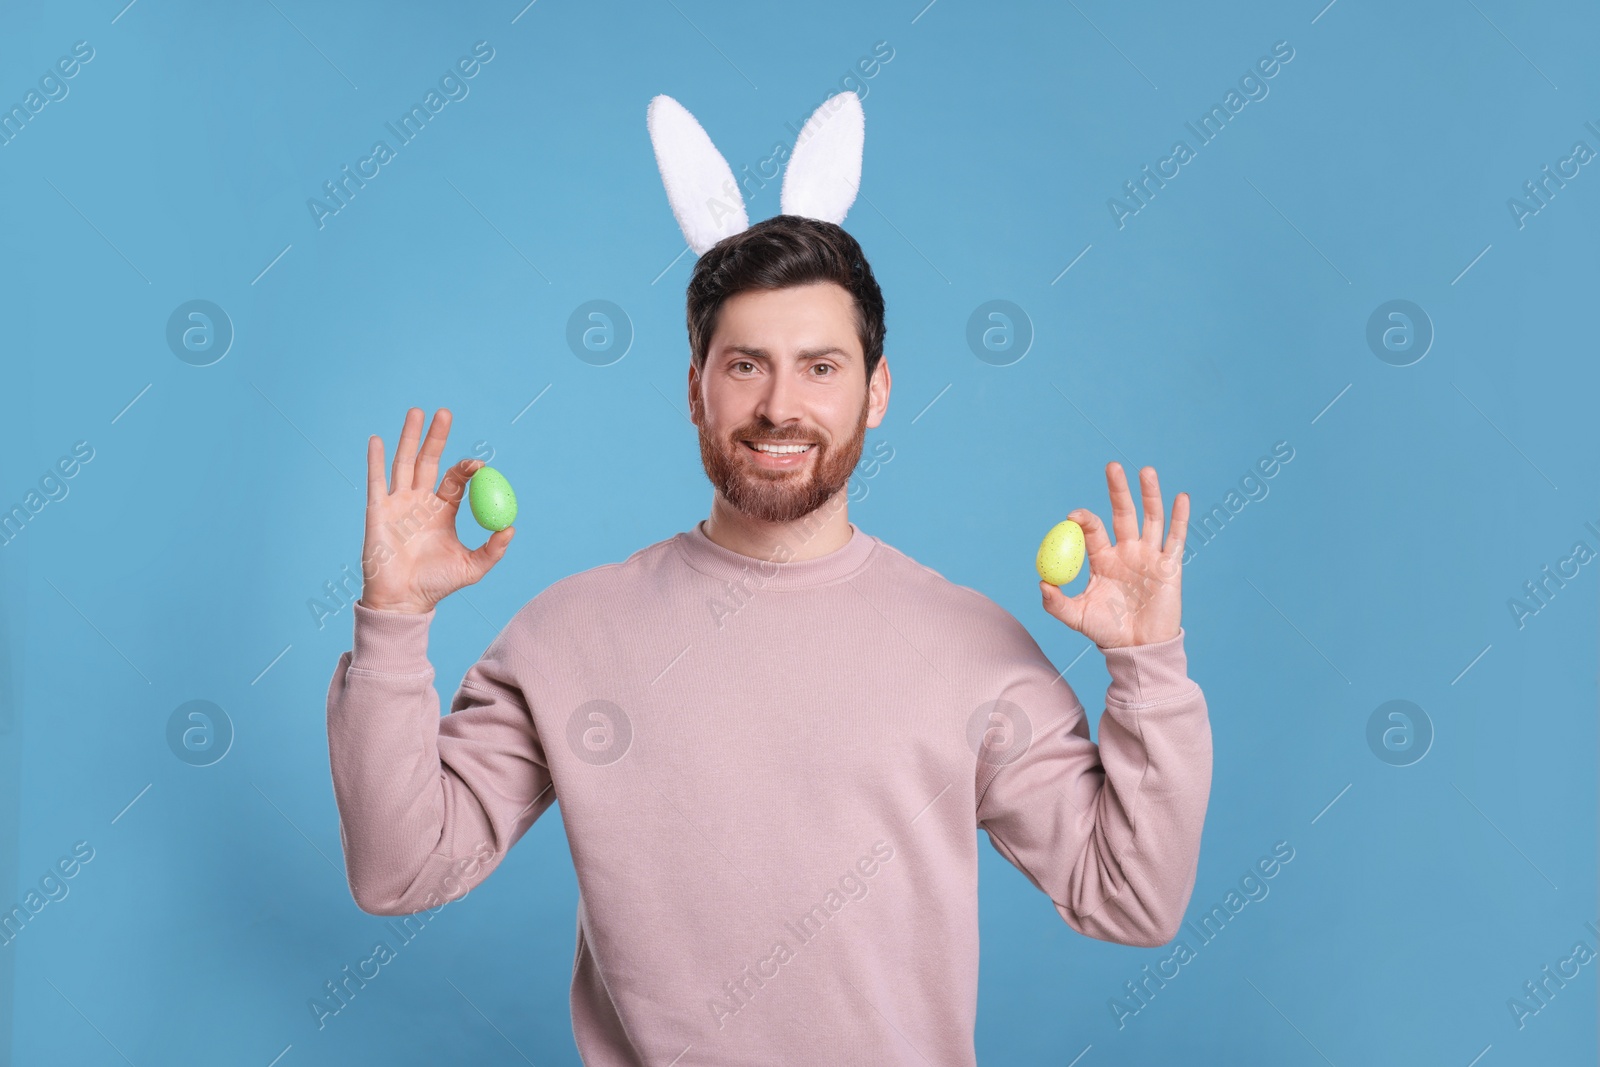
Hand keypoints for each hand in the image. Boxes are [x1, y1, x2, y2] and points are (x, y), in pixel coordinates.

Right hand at [359, 407, 512, 614]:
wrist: (404, 600)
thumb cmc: (437, 584)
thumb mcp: (473, 567)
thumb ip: (493, 549)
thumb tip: (511, 527)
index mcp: (443, 511)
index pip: (455, 479)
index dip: (467, 468)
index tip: (478, 465)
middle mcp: (420, 502)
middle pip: (429, 461)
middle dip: (436, 436)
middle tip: (445, 412)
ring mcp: (398, 503)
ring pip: (404, 463)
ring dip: (409, 437)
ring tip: (417, 411)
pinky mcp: (378, 511)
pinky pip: (376, 480)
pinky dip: (376, 460)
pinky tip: (377, 439)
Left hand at [1039, 462, 1187, 648]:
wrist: (1137, 648)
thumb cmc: (1106, 631)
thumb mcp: (1077, 617)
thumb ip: (1056, 603)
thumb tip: (1042, 582)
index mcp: (1102, 559)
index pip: (1093, 529)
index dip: (1084, 519)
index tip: (1074, 516)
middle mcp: (1126, 551)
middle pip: (1123, 513)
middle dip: (1118, 490)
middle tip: (1112, 466)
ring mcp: (1149, 556)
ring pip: (1151, 518)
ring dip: (1150, 494)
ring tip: (1146, 470)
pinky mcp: (1170, 566)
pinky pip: (1175, 538)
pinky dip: (1180, 518)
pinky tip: (1182, 497)